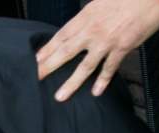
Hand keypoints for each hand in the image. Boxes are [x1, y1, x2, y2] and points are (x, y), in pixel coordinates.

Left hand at [35, 0, 158, 101]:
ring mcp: (107, 40)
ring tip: (60, 96)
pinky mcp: (122, 47)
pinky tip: (96, 92)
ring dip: (71, 82)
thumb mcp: (100, 3)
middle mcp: (92, 30)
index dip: (48, 49)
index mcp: (86, 16)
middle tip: (36, 79)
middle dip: (49, 67)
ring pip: (85, 66)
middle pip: (66, 51)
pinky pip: (110, 67)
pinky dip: (103, 81)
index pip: (61, 35)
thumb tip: (78, 29)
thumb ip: (88, 18)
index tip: (36, 60)